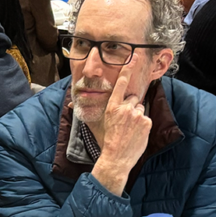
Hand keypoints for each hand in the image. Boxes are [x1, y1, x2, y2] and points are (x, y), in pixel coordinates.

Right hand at [91, 53, 151, 193]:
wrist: (116, 158)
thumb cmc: (107, 141)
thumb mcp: (98, 123)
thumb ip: (94, 110)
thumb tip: (69, 104)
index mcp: (112, 107)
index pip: (120, 85)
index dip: (127, 70)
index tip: (133, 58)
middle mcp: (125, 108)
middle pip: (133, 98)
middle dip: (131, 104)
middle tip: (126, 119)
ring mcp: (136, 114)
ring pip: (140, 108)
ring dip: (137, 115)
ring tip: (130, 129)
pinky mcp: (146, 122)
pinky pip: (146, 118)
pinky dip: (143, 125)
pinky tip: (136, 133)